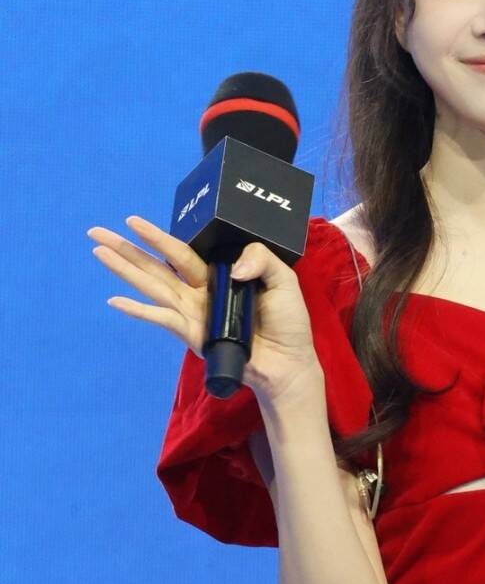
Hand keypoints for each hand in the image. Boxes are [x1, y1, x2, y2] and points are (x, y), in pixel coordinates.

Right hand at [87, 217, 322, 404]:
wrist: (289, 362)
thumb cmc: (287, 322)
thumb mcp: (283, 279)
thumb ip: (260, 259)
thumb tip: (232, 268)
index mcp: (218, 275)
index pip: (182, 253)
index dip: (158, 237)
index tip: (133, 221)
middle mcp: (200, 293)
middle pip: (156, 267)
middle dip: (127, 249)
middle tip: (96, 232)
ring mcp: (193, 314)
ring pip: (153, 287)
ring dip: (125, 270)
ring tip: (99, 253)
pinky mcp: (194, 335)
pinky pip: (163, 319)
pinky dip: (140, 311)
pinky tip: (117, 301)